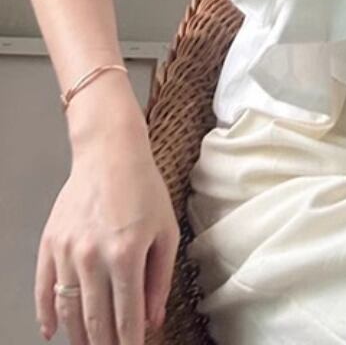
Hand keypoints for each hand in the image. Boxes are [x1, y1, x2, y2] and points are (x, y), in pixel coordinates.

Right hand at [35, 146, 178, 342]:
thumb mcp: (166, 231)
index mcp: (127, 254)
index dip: (131, 342)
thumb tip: (153, 320)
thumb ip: (160, 278)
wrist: (109, 155)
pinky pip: (43, 290)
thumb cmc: (144, 189)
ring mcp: (67, 252)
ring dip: (78, 336)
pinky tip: (53, 331)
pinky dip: (47, 315)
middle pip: (95, 320)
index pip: (127, 315)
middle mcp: (93, 257)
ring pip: (69, 311)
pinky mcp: (49, 245)